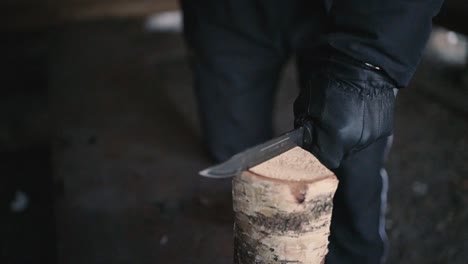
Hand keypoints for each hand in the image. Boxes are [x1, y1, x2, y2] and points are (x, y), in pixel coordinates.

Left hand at [294, 53, 395, 168]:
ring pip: (356, 144)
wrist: (360, 65)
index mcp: (337, 138)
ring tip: (345, 116)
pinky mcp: (385, 127)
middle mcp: (357, 141)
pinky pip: (368, 134)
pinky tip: (357, 113)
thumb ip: (303, 126)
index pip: (327, 159)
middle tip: (330, 125)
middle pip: (342, 153)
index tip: (317, 139)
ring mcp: (373, 135)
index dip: (320, 150)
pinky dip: (362, 128)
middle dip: (334, 143)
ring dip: (348, 135)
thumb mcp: (305, 105)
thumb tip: (305, 136)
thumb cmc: (329, 83)